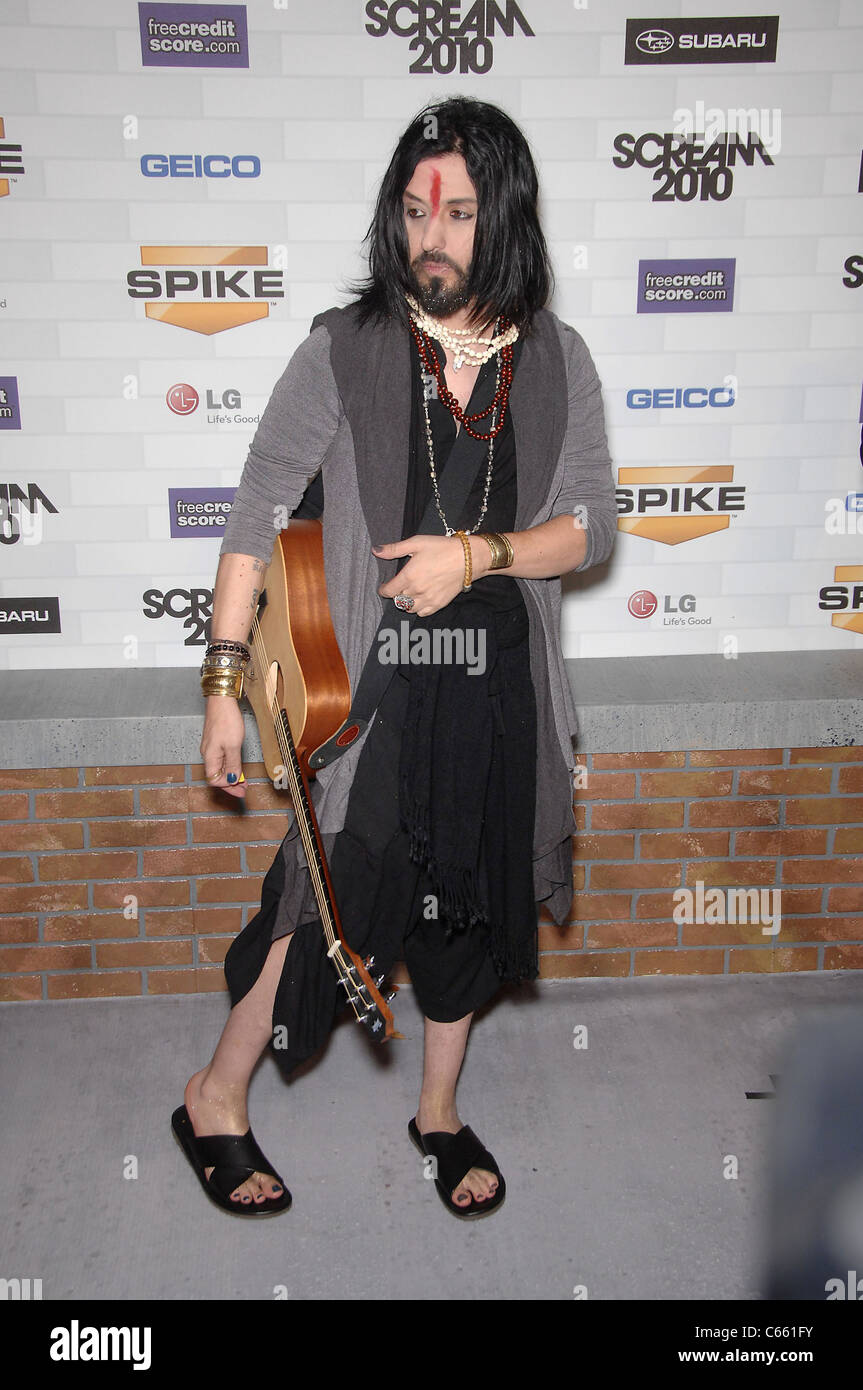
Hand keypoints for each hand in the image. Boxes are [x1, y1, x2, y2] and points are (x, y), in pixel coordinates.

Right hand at [200, 696, 246, 799]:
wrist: (222, 700)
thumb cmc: (226, 720)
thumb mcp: (233, 746)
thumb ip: (232, 764)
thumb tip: (231, 780)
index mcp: (210, 757)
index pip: (214, 780)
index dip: (227, 787)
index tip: (240, 790)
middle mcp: (208, 754)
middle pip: (216, 775)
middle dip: (230, 784)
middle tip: (244, 789)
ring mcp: (211, 747)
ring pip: (219, 767)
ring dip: (231, 775)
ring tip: (243, 780)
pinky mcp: (215, 741)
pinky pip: (221, 759)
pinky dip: (229, 766)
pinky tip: (236, 766)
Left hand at [373, 534, 487, 616]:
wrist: (468, 558)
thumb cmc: (442, 548)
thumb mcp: (417, 543)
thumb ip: (394, 549)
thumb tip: (375, 551)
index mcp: (409, 576)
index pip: (389, 591)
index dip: (383, 590)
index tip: (384, 587)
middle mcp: (417, 590)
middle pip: (398, 599)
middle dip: (396, 593)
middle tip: (400, 586)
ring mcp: (428, 599)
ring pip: (409, 608)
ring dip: (406, 602)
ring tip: (409, 593)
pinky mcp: (439, 604)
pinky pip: (422, 613)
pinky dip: (418, 609)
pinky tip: (420, 600)